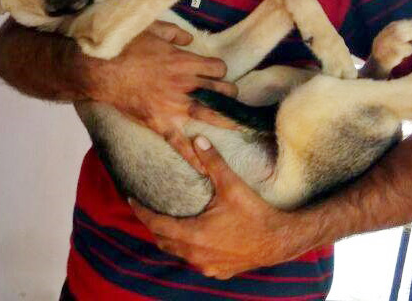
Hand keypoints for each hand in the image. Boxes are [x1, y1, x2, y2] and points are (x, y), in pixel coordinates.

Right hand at [85, 21, 239, 171]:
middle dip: (229, 94)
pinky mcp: (161, 124)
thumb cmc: (126, 48)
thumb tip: (189, 39)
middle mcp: (185, 85)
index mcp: (185, 62)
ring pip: (209, 115)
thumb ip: (175, 34)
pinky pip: (180, 143)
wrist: (102, 71)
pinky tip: (205, 167)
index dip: (220, 69)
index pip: (218, 68)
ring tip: (239, 125)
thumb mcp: (153, 29)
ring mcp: (174, 107)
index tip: (216, 71)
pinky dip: (193, 156)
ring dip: (226, 120)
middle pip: (220, 91)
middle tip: (231, 97)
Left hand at [129, 136, 318, 278]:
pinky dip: (190, 249)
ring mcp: (207, 266)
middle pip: (164, 241)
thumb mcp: (232, 185)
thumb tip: (197, 139)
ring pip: (179, 253)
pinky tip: (197, 237)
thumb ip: (213, 162)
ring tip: (169, 221)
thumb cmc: (255, 213)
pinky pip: (196, 261)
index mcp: (194, 234)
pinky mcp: (219, 272)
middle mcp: (196, 255)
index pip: (156, 224)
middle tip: (149, 209)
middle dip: (154, 225)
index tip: (132, 200)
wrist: (279, 241)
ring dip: (171, 238)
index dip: (142, 212)